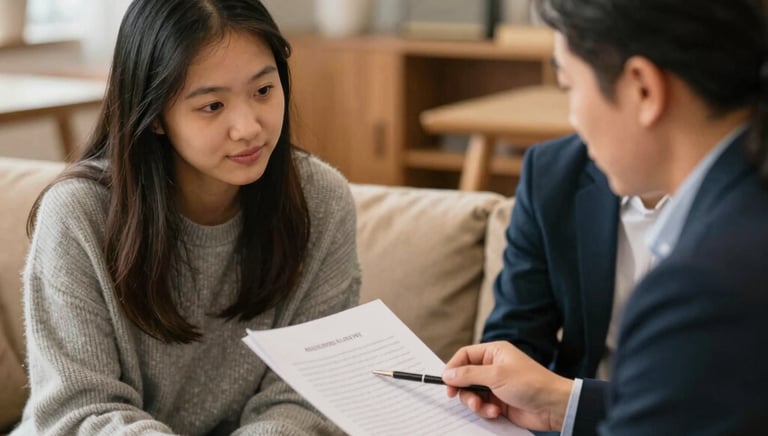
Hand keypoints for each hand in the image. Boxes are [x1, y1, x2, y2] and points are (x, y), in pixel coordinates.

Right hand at [442, 341, 572, 431]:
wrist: (553, 406)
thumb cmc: (531, 383)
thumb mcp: (496, 375)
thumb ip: (469, 374)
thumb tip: (448, 374)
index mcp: (493, 353)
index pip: (464, 355)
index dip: (453, 368)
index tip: (446, 382)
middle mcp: (493, 367)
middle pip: (465, 377)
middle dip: (464, 390)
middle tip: (464, 399)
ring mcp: (495, 385)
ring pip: (472, 394)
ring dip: (476, 403)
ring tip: (486, 408)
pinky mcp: (499, 402)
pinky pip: (482, 406)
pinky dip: (486, 410)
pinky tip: (497, 412)